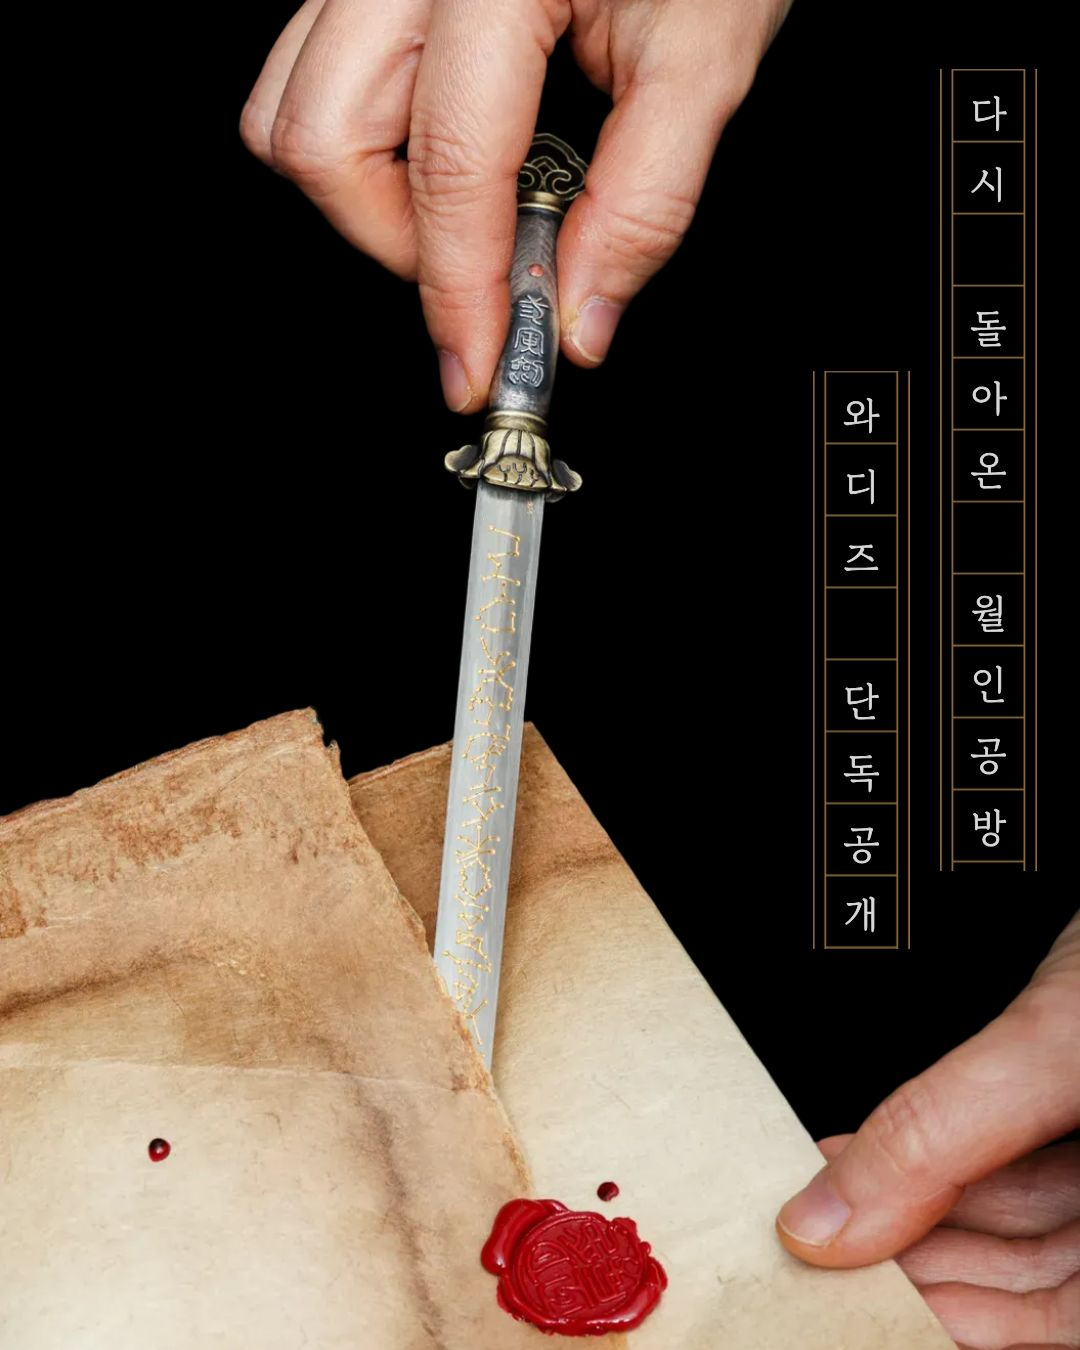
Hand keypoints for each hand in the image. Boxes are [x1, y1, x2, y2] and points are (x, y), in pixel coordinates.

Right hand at [240, 0, 791, 411]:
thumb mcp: (705, 62)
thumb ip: (643, 202)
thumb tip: (578, 319)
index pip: (450, 166)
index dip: (460, 289)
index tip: (477, 366)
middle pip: (324, 138)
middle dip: (393, 242)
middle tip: (481, 272)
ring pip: (288, 104)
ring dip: (360, 194)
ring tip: (458, 212)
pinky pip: (308, 68)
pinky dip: (356, 140)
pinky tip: (437, 156)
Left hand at [777, 912, 1079, 1348]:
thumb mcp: (1058, 1038)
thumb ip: (945, 1129)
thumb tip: (832, 1216)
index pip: (1068, 1318)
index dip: (964, 1319)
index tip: (865, 1295)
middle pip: (1047, 1277)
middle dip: (930, 1259)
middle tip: (833, 1247)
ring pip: (1035, 1224)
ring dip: (929, 1208)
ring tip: (836, 1197)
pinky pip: (1036, 1165)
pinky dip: (957, 1162)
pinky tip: (879, 1153)